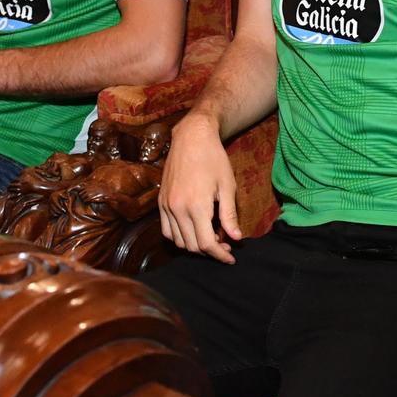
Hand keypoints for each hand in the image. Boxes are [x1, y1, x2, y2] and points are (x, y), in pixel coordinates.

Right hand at [158, 112, 239, 262]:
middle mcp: (177, 209)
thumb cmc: (214, 159)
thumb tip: (236, 238)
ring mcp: (166, 206)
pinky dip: (179, 237)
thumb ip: (229, 215)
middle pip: (192, 246)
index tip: (231, 258)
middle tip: (226, 244)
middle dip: (210, 251)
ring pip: (178, 241)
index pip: (207, 243)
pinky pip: (167, 230)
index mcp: (196, 206)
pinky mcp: (160, 202)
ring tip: (211, 237)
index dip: (220, 255)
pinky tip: (193, 230)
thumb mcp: (227, 186)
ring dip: (194, 246)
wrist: (191, 138)